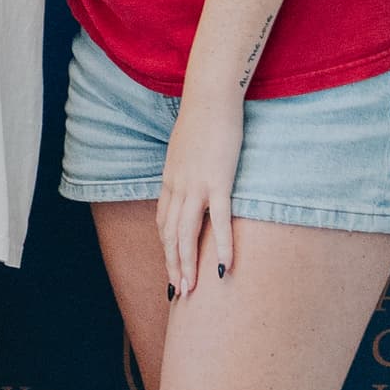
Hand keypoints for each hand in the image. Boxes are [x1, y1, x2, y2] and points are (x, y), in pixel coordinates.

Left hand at [156, 102, 242, 301]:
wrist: (210, 96)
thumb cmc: (202, 118)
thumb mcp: (186, 147)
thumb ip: (185, 167)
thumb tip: (190, 178)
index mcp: (170, 180)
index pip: (163, 223)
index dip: (166, 249)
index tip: (171, 270)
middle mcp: (177, 187)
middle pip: (170, 235)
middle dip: (173, 266)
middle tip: (178, 293)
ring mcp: (196, 185)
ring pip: (187, 235)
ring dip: (188, 265)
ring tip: (192, 290)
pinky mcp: (218, 180)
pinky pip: (219, 221)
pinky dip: (221, 246)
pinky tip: (225, 267)